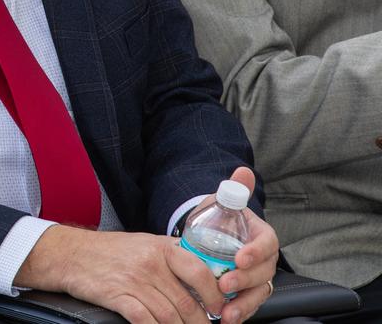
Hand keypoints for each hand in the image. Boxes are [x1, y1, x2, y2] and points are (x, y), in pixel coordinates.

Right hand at [17, 225, 224, 322]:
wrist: (70, 254)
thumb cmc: (110, 251)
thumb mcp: (144, 244)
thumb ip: (172, 259)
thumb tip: (204, 280)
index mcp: (161, 247)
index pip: (200, 271)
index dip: (216, 295)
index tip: (221, 309)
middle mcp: (150, 263)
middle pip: (187, 301)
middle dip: (201, 323)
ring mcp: (134, 280)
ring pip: (170, 315)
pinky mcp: (117, 296)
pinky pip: (145, 320)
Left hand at [210, 167, 279, 323]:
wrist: (211, 235)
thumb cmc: (220, 218)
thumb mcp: (223, 202)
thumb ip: (234, 190)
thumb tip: (243, 171)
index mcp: (261, 236)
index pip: (267, 244)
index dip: (256, 252)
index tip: (239, 257)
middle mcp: (263, 259)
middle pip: (263, 273)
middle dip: (245, 281)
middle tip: (225, 284)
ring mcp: (257, 277)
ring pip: (258, 293)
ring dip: (243, 304)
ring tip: (226, 312)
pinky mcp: (247, 292)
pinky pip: (247, 304)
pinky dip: (238, 312)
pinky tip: (225, 318)